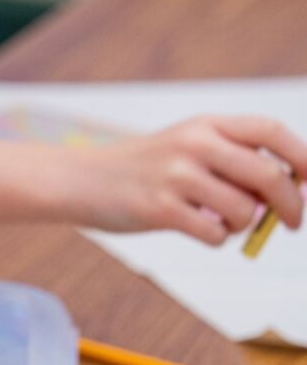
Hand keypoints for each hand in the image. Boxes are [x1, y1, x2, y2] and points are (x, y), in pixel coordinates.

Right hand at [0, 118, 306, 242]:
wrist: (80, 180)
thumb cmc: (143, 169)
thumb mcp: (186, 148)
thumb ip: (232, 161)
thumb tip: (289, 193)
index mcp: (205, 125)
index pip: (272, 133)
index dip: (303, 157)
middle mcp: (193, 145)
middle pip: (268, 176)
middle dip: (292, 205)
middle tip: (293, 222)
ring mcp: (175, 177)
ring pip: (245, 211)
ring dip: (245, 226)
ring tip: (222, 222)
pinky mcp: (159, 209)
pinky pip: (215, 234)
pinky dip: (217, 239)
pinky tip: (199, 230)